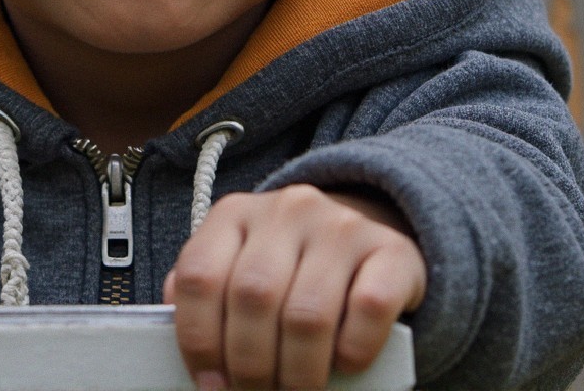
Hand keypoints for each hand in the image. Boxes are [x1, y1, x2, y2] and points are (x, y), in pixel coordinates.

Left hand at [163, 185, 424, 390]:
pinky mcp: (391, 251)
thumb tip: (191, 359)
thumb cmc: (292, 267)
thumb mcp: (240, 267)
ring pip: (308, 314)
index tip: (210, 384)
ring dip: (299, 373)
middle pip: (253, 298)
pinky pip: (368, 310)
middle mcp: (287, 210)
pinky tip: (344, 363)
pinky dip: (353, 352)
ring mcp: (341, 226)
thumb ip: (209, 299)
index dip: (198, 341)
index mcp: (235, 214)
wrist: (368, 235)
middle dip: (250, 365)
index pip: (199, 276)